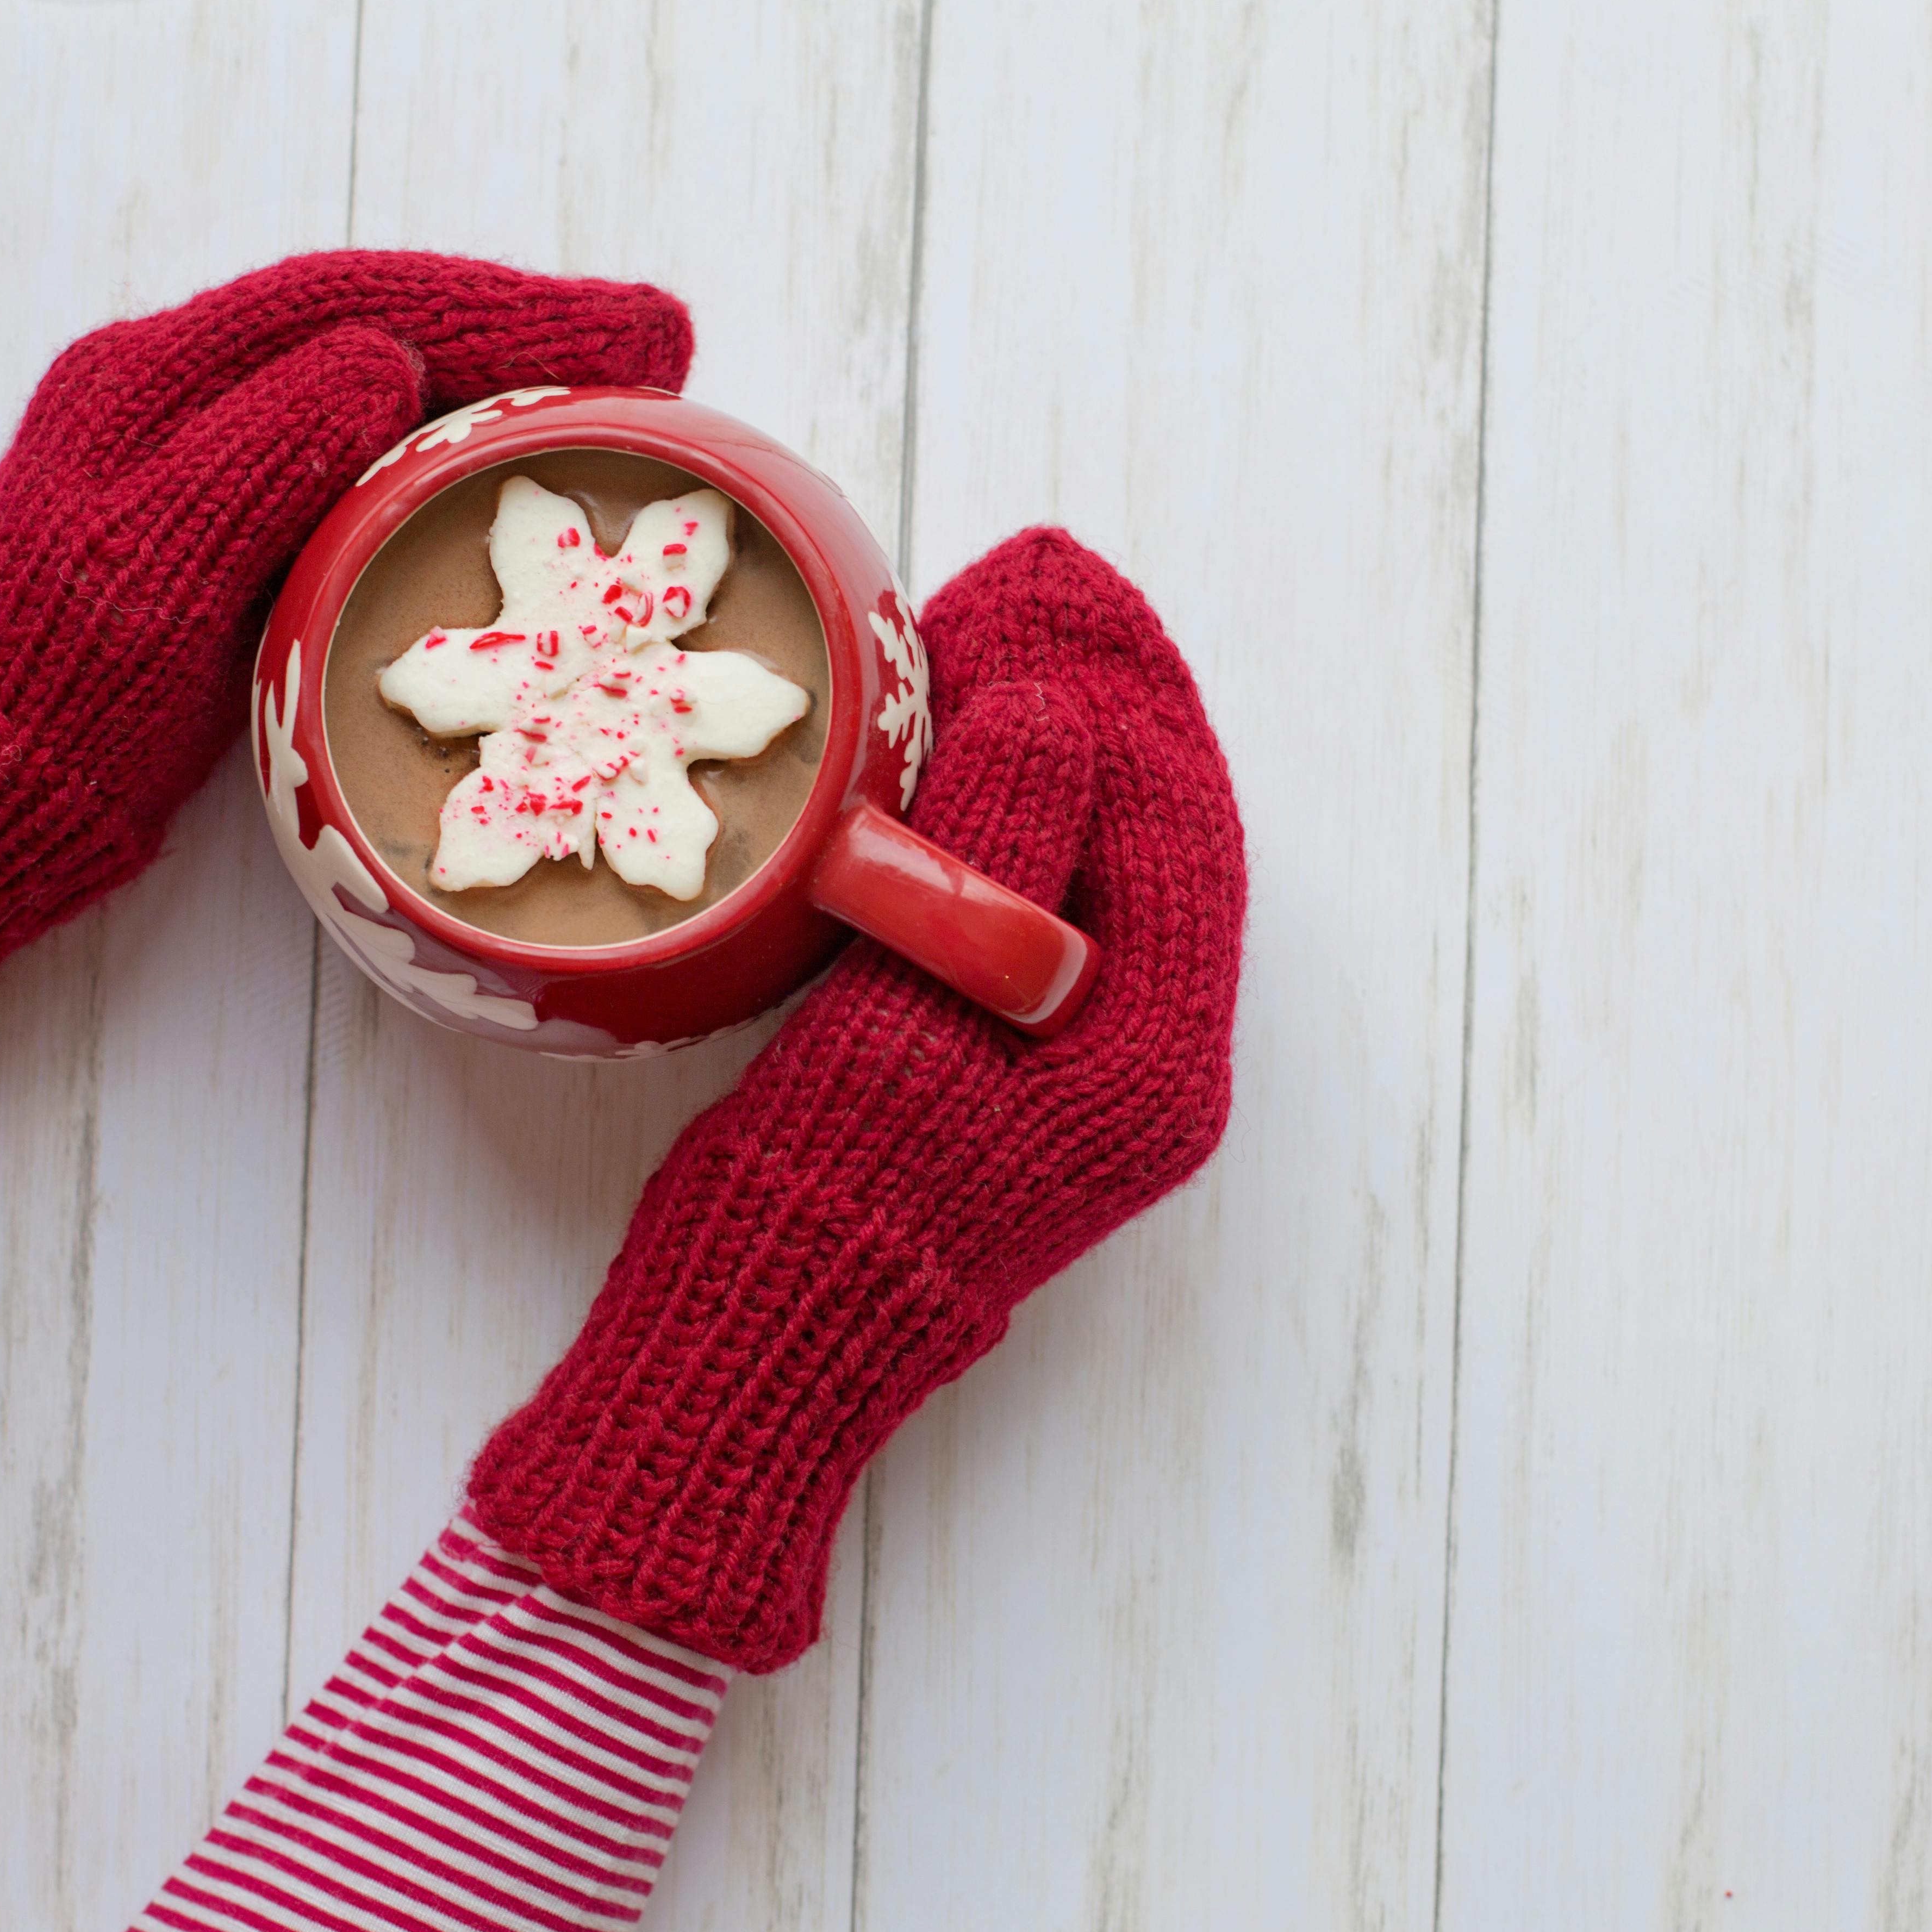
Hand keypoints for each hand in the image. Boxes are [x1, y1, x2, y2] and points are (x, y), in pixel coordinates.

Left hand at [0, 250, 692, 1122]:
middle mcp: (184, 393)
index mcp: (159, 378)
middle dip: (530, 326)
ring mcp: (209, 462)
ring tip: (623, 390)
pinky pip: (365, 453)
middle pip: (383, 323)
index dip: (507, 308)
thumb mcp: (152, 563)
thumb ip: (262, 449)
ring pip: (381, 383)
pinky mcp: (232, 535)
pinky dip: (458, 440)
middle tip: (666, 346)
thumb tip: (381, 356)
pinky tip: (521, 461)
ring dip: (506, 375)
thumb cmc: (47, 693)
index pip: (362, 304)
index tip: (634, 331)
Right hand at [469, 527, 1248, 1671]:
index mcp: (1152, 1062)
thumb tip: (1055, 714)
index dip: (1123, 698)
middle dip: (1105, 701)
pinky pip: (1051, 903)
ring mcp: (1087, 1065)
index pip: (1179, 832)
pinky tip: (965, 744)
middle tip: (1039, 579)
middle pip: (1158, 837)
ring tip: (1005, 629)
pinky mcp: (1018, 1062)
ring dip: (1064, 746)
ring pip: (1107, 864)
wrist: (752, 1352)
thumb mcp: (901, 1030)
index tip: (1058, 591)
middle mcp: (1148, 1063)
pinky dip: (1020, 814)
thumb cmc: (817, 1211)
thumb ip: (989, 873)